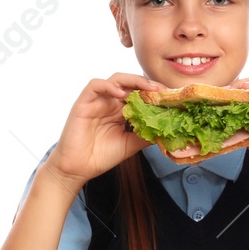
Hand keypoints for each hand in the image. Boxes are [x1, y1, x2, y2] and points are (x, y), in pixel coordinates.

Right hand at [45, 73, 165, 185]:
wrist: (77, 169)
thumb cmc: (100, 157)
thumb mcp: (130, 145)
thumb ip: (145, 135)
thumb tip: (166, 131)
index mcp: (120, 111)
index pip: (139, 94)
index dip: (154, 93)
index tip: (171, 98)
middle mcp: (110, 102)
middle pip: (131, 83)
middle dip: (148, 85)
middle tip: (163, 91)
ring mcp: (97, 101)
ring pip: (116, 80)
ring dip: (133, 81)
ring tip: (149, 88)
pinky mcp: (83, 102)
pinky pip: (95, 85)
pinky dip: (109, 86)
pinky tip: (121, 93)